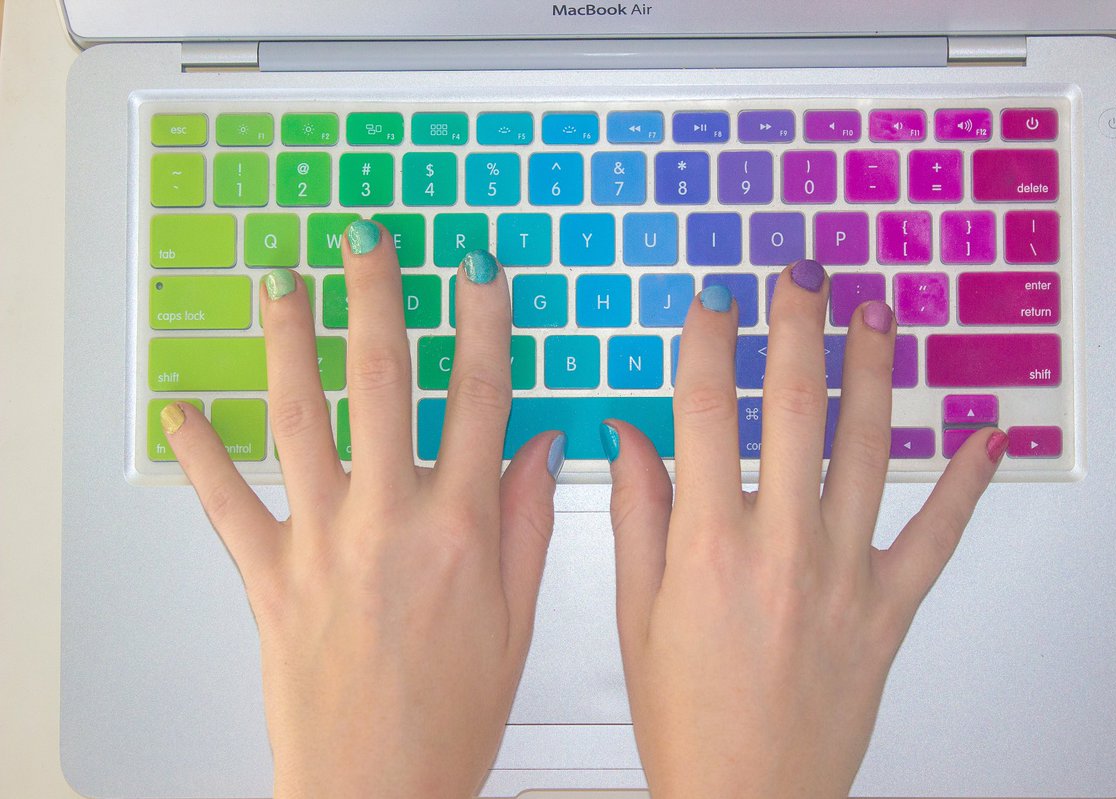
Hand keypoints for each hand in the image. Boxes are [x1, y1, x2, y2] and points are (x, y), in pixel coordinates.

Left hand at [161, 226, 563, 798]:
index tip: (480, 272)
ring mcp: (322, 542)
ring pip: (302, 418)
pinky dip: (200, 453)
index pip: (479, 398)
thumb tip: (545, 447)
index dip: (482, 324)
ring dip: (291, 341)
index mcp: (460, 528)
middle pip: (383, 382)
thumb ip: (527, 523)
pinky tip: (184, 409)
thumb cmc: (450, 718)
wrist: (376, 788)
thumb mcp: (516, 620)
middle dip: (376, 298)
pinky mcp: (268, 576)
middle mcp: (388, 519)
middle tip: (368, 241)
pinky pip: (225, 503)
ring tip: (282, 285)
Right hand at [605, 260, 1006, 798]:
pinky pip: (938, 536)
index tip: (713, 299)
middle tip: (802, 276)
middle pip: (791, 412)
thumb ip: (638, 516)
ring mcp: (842, 576)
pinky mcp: (888, 609)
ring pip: (867, 451)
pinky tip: (985, 438)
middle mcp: (780, 549)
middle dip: (797, 330)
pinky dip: (967, 483)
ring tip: (875, 318)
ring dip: (872, 374)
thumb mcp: (637, 616)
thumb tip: (629, 437)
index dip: (707, 345)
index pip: (705, 416)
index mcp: (707, 548)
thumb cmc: (688, 719)